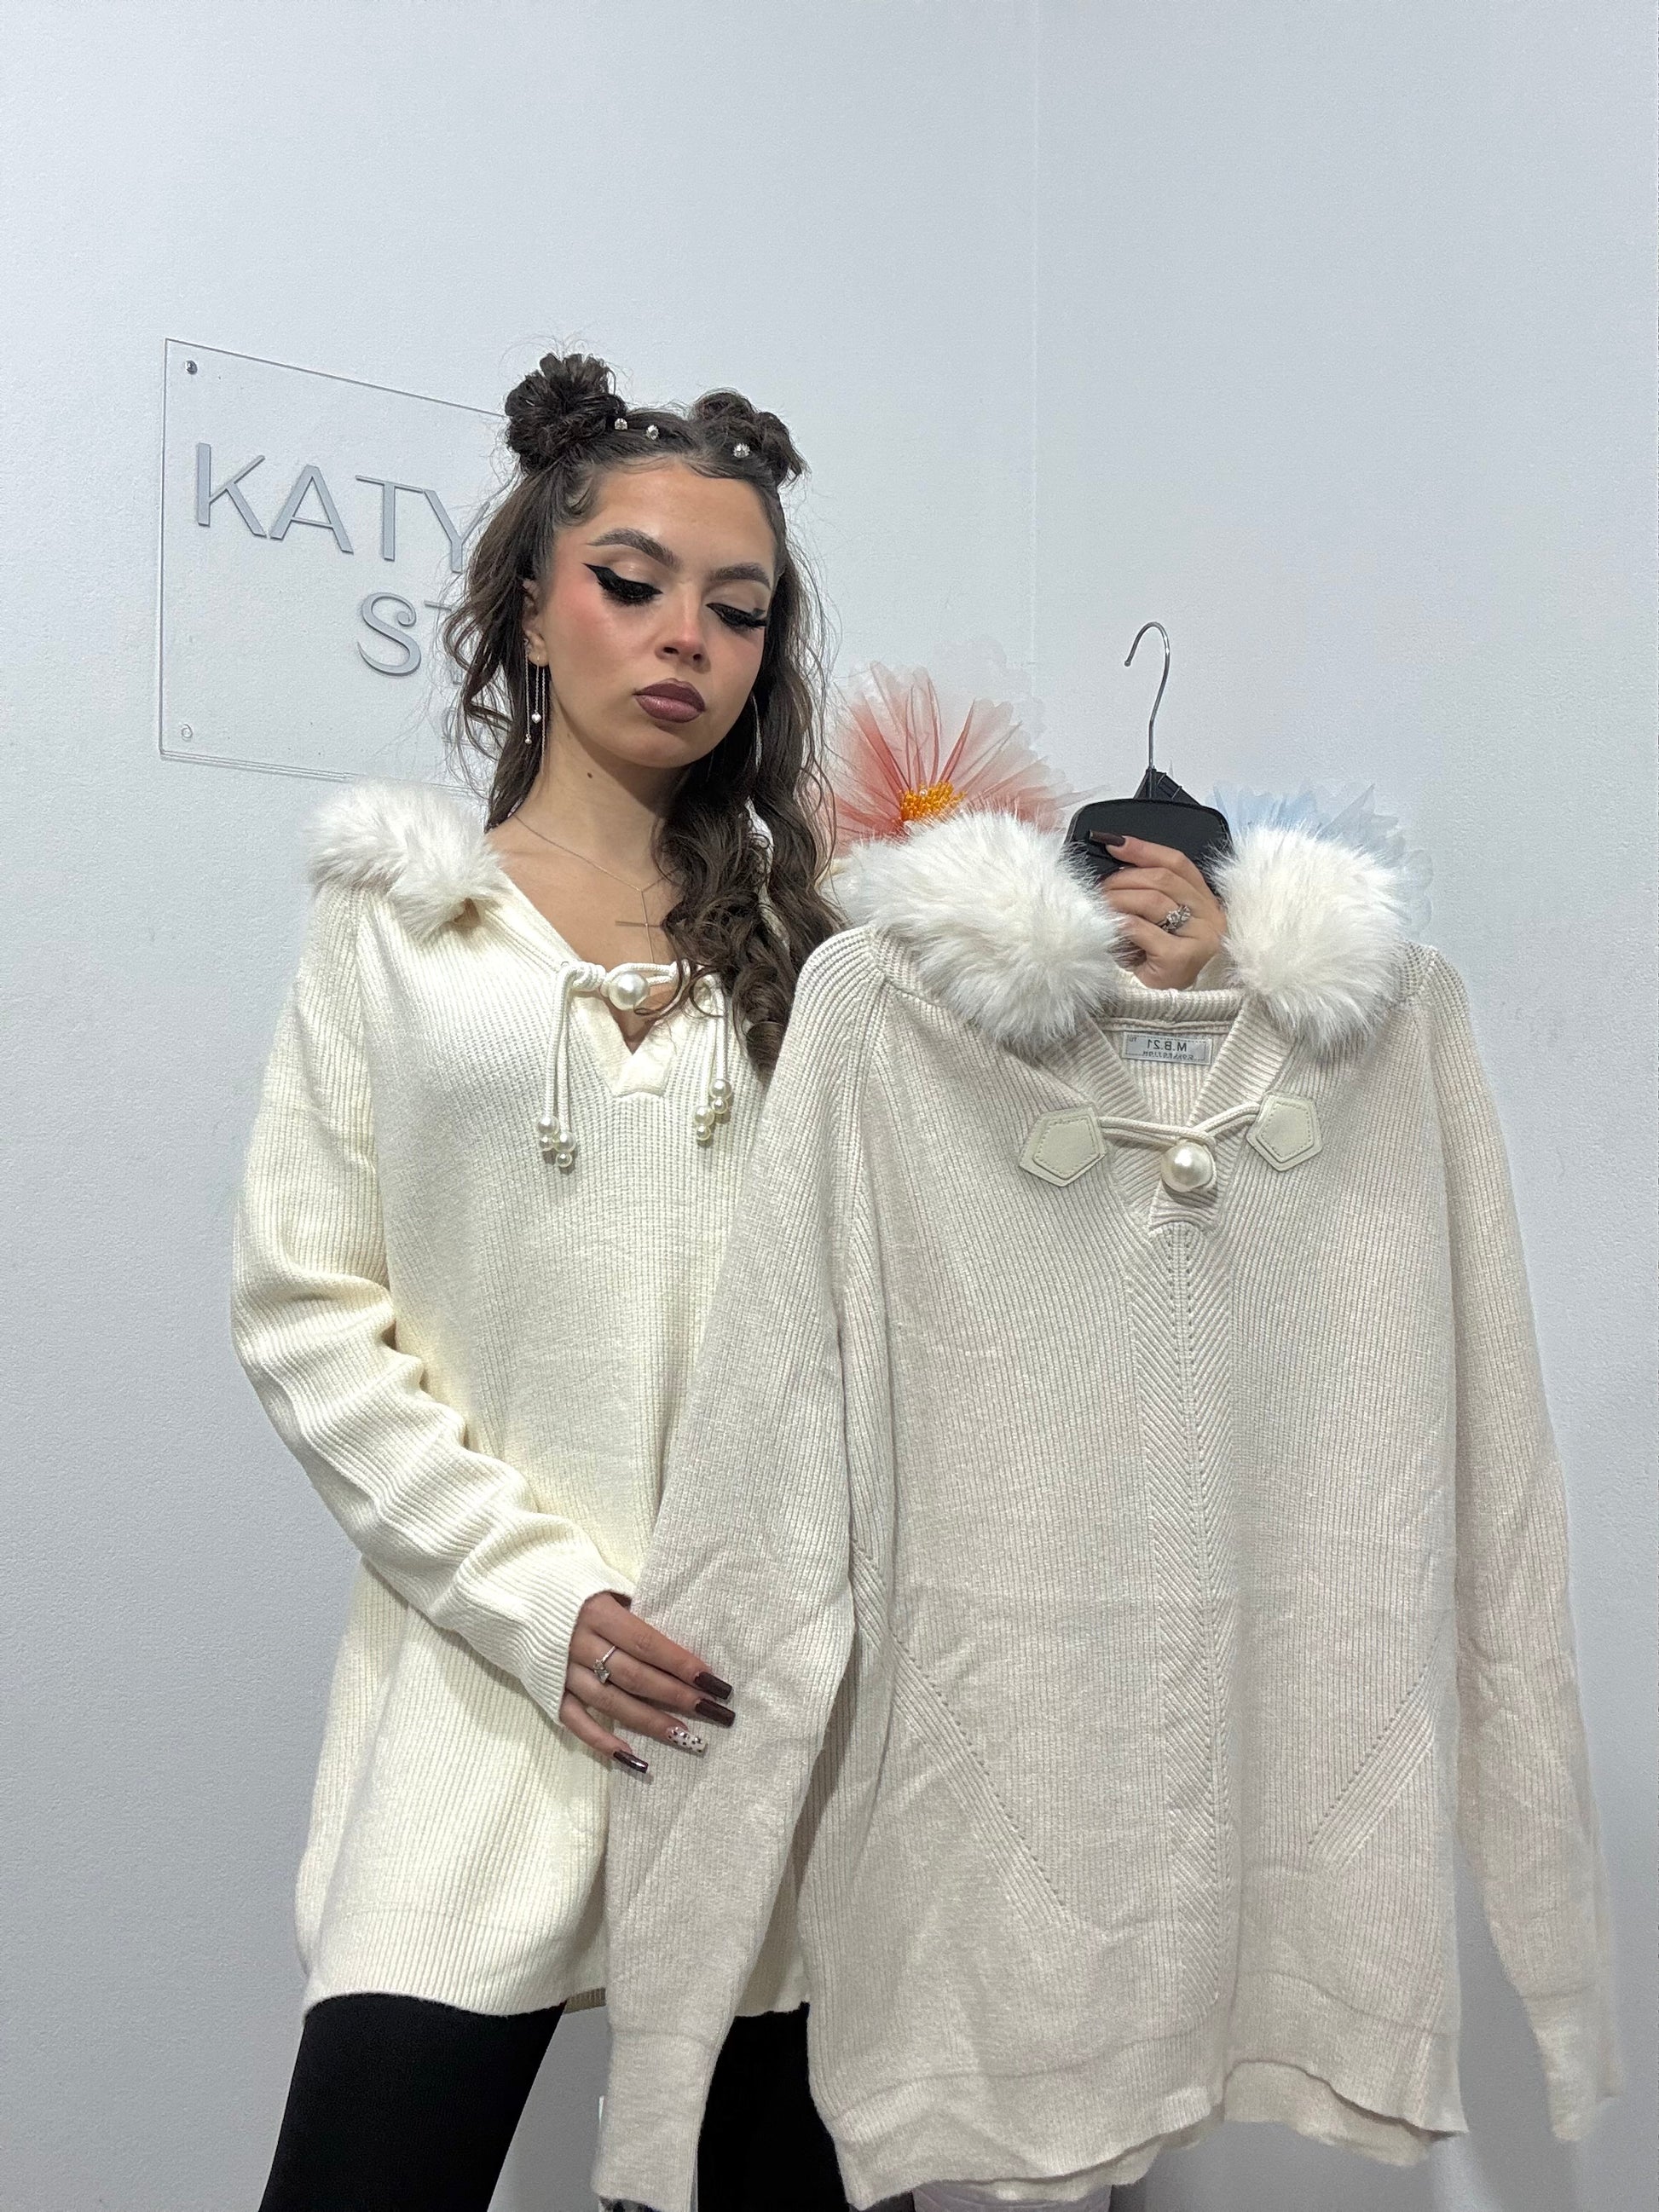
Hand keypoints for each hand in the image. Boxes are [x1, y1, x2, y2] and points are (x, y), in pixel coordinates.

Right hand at [561, 1590, 735, 1775]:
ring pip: (611, 1703)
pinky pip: (576, 1722)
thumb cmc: (574, 1590)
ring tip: (684, 1736)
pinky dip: (602, 1741)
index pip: (647, 1642)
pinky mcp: (548, 1692)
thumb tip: (677, 1643)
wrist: (515, 1597)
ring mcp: (562, 1672)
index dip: (680, 1663)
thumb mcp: (606, 1586)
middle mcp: (579, 1644)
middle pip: (634, 1676)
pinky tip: (632, 1756)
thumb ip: (635, 1613)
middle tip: (711, 1711)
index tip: (713, 1680)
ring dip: (650, 1721)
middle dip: (676, 1695)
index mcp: (598, 1613)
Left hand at [1091, 833, 1226, 989]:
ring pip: (1153, 900)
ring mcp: (1201, 937)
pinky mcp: (1183, 958)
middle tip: (1100, 889)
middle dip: (1124, 878)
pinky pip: (1145, 930)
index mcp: (1205, 902)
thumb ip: (1148, 895)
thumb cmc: (1155, 964)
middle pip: (1163, 879)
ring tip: (1100, 908)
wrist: (1163, 1010)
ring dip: (1119, 900)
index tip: (1113, 843)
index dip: (1144, 849)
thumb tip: (1114, 864)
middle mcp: (1210, 916)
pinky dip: (1122, 925)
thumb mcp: (1156, 923)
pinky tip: (1110, 929)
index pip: (1177, 863)